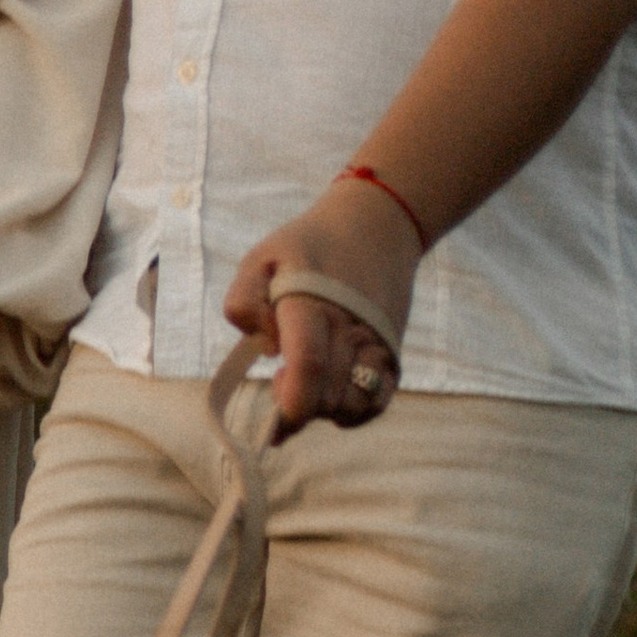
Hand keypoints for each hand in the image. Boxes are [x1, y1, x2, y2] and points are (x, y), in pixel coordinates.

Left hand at [225, 174, 418, 434]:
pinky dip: (351, 412)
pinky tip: (332, 395)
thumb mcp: (261, 258)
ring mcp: (376, 344)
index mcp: (313, 305)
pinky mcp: (391, 354)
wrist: (377, 224)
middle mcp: (350, 328)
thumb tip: (267, 347)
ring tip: (309, 385)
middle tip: (283, 380)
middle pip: (326, 397)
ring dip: (324, 410)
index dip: (289, 399)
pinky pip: (375, 404)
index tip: (274, 387)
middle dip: (296, 408)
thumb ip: (244, 302)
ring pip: (353, 407)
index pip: (309, 366)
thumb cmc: (307, 247)